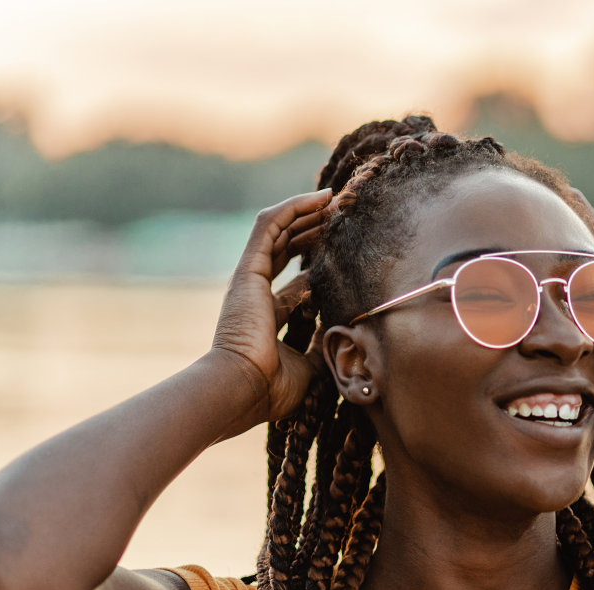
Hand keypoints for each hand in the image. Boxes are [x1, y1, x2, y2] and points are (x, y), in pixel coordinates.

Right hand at [209, 189, 332, 422]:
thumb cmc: (272, 388)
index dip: (319, 266)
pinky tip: (319, 198)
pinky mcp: (248, 269)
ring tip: (335, 199)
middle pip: (286, 250)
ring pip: (279, 231)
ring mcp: (250, 279)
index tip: (344, 254)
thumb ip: (327, 347)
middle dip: (314, 230)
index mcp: (268, 317)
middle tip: (343, 216)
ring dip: (307, 212)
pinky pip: (270, 226)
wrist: (242, 388)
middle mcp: (256, 293)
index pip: (296, 282)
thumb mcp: (311, 366)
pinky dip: (294, 208)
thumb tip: (350, 337)